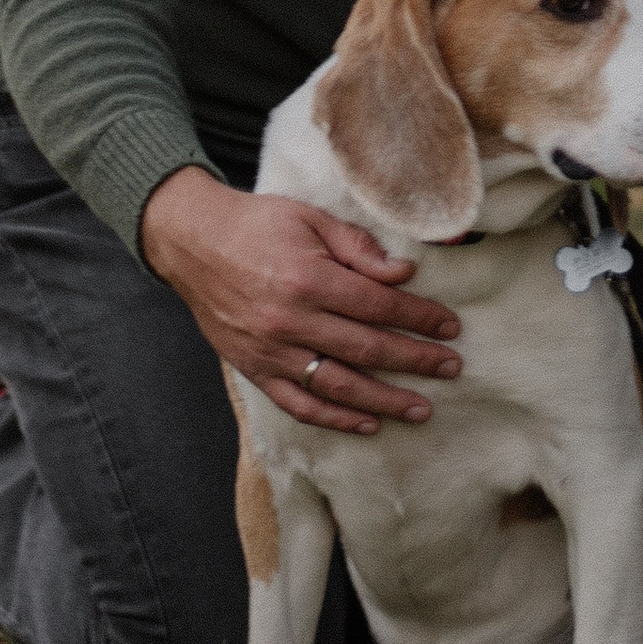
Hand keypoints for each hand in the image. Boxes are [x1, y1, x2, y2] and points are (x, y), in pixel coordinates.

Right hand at [141, 168, 462, 432]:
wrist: (191, 242)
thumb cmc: (257, 224)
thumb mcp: (311, 219)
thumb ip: (358, 248)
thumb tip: (404, 274)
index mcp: (308, 279)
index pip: (379, 306)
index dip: (420, 318)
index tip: (450, 327)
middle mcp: (290, 321)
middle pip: (366, 349)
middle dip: (415, 361)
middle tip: (451, 368)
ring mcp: (271, 351)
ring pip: (338, 386)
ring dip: (384, 401)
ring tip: (421, 409)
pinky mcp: (254, 369)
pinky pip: (299, 404)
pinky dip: (335, 418)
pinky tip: (367, 424)